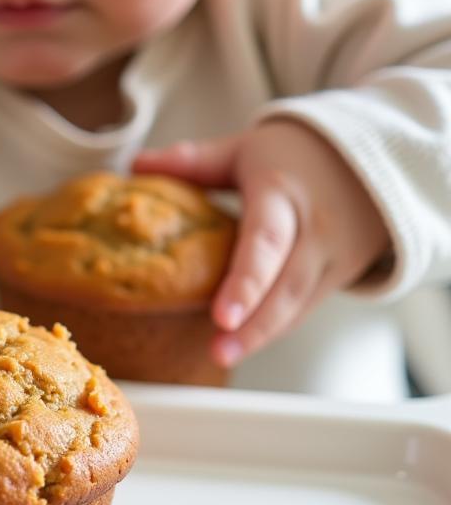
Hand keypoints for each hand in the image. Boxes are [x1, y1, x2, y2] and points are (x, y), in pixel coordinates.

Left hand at [133, 120, 389, 367]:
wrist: (367, 159)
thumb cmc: (293, 155)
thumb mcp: (244, 150)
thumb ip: (193, 161)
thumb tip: (137, 165)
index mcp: (283, 194)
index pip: (266, 242)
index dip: (246, 282)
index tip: (222, 316)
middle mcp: (315, 229)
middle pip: (286, 285)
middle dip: (255, 324)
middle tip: (219, 350)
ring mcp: (334, 257)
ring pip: (298, 304)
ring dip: (262, 334)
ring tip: (222, 354)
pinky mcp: (340, 275)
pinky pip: (304, 307)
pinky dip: (274, 326)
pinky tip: (243, 342)